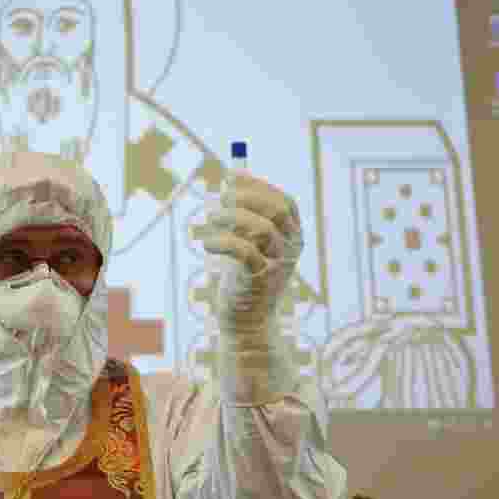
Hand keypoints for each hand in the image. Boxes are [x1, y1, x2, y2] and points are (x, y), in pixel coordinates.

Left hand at [201, 171, 302, 352]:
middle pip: (277, 210)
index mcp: (292, 237)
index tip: (230, 177)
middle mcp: (291, 248)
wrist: (246, 321)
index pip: (284, 202)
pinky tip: (206, 243)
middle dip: (247, 197)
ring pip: (261, 229)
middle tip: (220, 197)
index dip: (257, 186)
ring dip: (231, 217)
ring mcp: (278, 264)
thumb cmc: (243, 277)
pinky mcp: (260, 280)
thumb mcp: (248, 243)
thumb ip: (245, 214)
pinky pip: (244, 252)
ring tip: (209, 218)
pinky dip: (223, 242)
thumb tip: (230, 178)